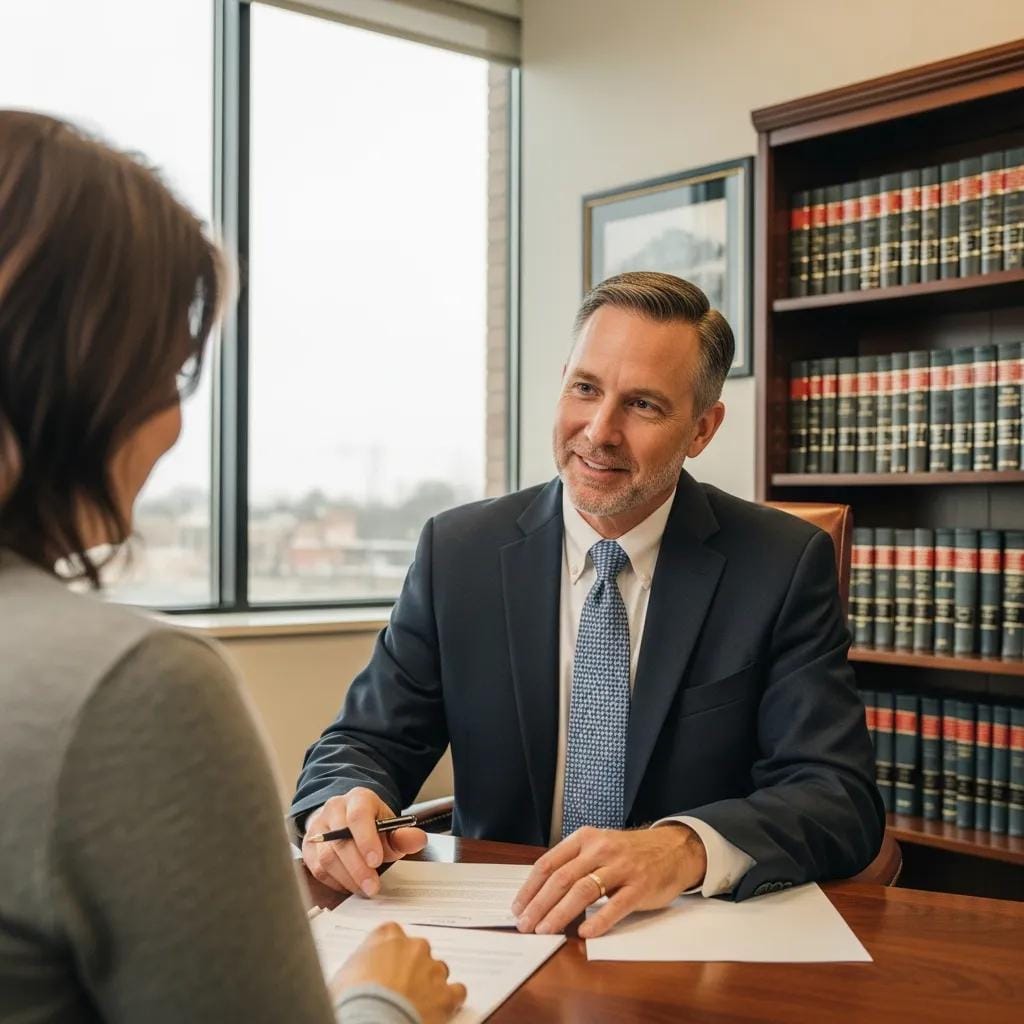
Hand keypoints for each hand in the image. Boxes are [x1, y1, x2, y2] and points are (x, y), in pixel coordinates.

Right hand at [302, 788, 426, 894]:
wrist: (347, 817)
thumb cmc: (371, 824)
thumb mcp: (391, 826)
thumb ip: (404, 835)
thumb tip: (418, 840)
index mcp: (358, 799)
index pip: (358, 816)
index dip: (366, 839)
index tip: (376, 861)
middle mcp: (334, 809)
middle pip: (340, 840)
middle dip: (358, 868)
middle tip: (372, 886)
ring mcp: (318, 828)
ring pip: (327, 856)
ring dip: (347, 878)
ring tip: (364, 888)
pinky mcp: (308, 847)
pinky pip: (317, 868)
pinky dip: (335, 881)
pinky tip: (349, 885)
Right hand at [330, 922, 466, 1023]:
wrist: (370, 1020)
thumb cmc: (351, 999)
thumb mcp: (344, 974)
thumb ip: (359, 965)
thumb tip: (357, 975)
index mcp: (388, 937)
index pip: (392, 934)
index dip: (390, 953)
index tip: (386, 965)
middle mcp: (414, 947)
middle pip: (418, 951)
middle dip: (412, 968)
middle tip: (399, 989)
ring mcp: (432, 969)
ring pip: (439, 970)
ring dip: (431, 984)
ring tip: (417, 1004)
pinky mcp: (446, 995)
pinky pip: (456, 992)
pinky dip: (451, 1000)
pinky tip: (440, 1010)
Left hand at [511, 824, 706, 938]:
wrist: (673, 848)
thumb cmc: (629, 853)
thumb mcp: (599, 847)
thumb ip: (574, 864)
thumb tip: (540, 894)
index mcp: (585, 839)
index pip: (549, 863)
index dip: (530, 887)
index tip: (517, 907)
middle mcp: (600, 849)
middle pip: (562, 878)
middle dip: (539, 905)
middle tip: (525, 925)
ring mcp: (621, 867)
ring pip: (583, 891)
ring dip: (560, 914)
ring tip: (545, 931)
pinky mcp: (641, 886)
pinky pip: (615, 905)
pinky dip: (598, 920)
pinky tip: (585, 933)